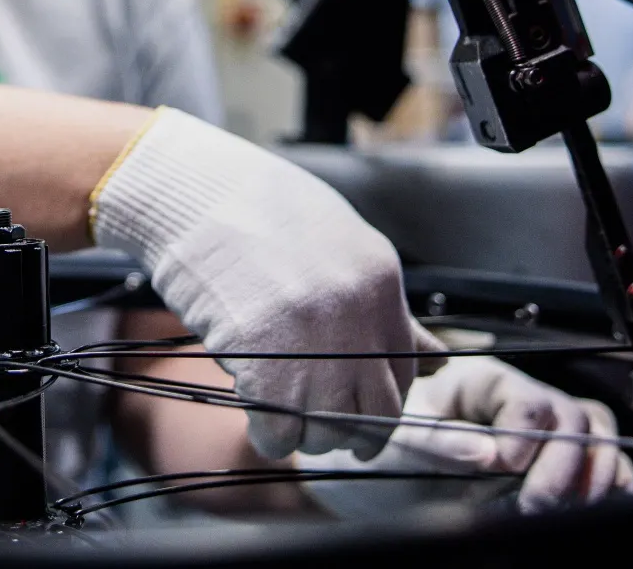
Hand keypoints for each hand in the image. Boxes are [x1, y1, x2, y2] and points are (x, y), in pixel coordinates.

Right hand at [91, 108, 440, 458]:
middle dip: (351, 432)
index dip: (378, 399)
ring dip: (307, 433)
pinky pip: (280, 436)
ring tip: (281, 407)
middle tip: (320, 425)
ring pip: (330, 432)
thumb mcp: (340, 247)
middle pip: (376, 413)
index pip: (404, 373)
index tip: (354, 408)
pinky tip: (253, 403)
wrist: (196, 196)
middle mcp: (357, 318)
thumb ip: (384, 309)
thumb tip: (436, 360)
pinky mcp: (266, 368)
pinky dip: (268, 433)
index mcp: (380, 284)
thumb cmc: (260, 214)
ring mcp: (313, 345)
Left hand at [302, 355, 632, 514]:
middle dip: (562, 465)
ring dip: (591, 477)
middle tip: (534, 504)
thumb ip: (441, 442)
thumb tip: (491, 454)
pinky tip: (593, 510)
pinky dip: (609, 487)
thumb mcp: (399, 438)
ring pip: (598, 441)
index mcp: (485, 383)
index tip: (504, 464)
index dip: (525, 433)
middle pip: (575, 420)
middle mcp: (523, 406)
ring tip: (558, 511)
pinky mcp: (556, 471)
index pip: (528, 401)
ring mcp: (545, 438)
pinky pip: (603, 469)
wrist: (376, 478)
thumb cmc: (385, 446)